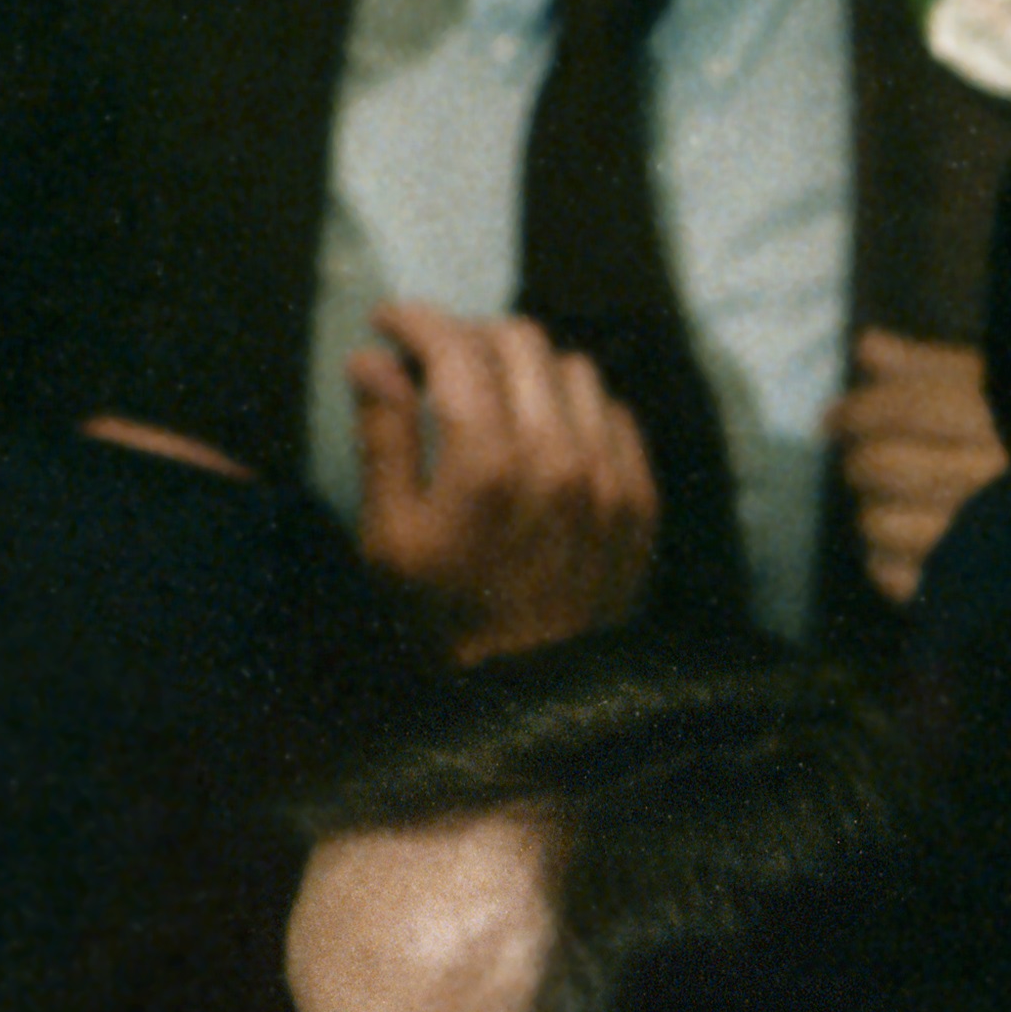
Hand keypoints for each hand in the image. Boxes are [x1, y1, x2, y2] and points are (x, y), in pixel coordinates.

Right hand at [348, 300, 657, 656]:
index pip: (456, 345)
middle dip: (468, 335)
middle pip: (521, 341)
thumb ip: (383, 437)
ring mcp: (610, 475)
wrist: (531, 692)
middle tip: (433, 357)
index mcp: (486, 460)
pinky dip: (576, 407)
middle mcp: (559, 455)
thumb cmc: (441, 618)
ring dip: (526, 367)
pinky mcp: (640, 498)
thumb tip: (370, 357)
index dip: (416, 319)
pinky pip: (616, 415)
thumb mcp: (389, 535)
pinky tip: (544, 431)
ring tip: (488, 393)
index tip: (389, 322)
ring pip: (575, 369)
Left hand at [828, 326, 1006, 607]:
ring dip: (874, 512)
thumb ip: (935, 370)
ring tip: (894, 504)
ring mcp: (982, 543)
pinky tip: (907, 546)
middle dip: (861, 459)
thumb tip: (867, 348)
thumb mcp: (1004, 391)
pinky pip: (900, 579)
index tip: (835, 418)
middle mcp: (993, 483)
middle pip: (883, 466)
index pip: (906, 410)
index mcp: (1004, 426)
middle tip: (867, 460)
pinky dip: (888, 562)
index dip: (857, 412)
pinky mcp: (975, 593)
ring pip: (880, 525)